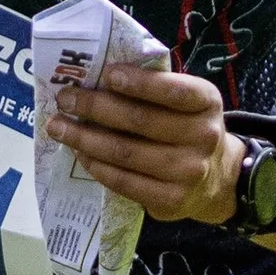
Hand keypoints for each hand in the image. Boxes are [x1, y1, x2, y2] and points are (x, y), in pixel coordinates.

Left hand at [45, 61, 238, 223]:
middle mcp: (204, 136)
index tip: (107, 75)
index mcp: (207, 102)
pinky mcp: (172, 199)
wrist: (216, 179)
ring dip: (85, 138)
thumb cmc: (187, 128)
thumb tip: (96, 78)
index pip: (173, 91)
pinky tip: (80, 154)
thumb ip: (155, 89)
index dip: (139, 83)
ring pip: (125, 152)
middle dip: (95, 107)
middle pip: (140, 120)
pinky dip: (97, 166)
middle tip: (65, 99)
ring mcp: (189, 171)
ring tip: (59, 127)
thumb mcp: (187, 102)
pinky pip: (125, 182)